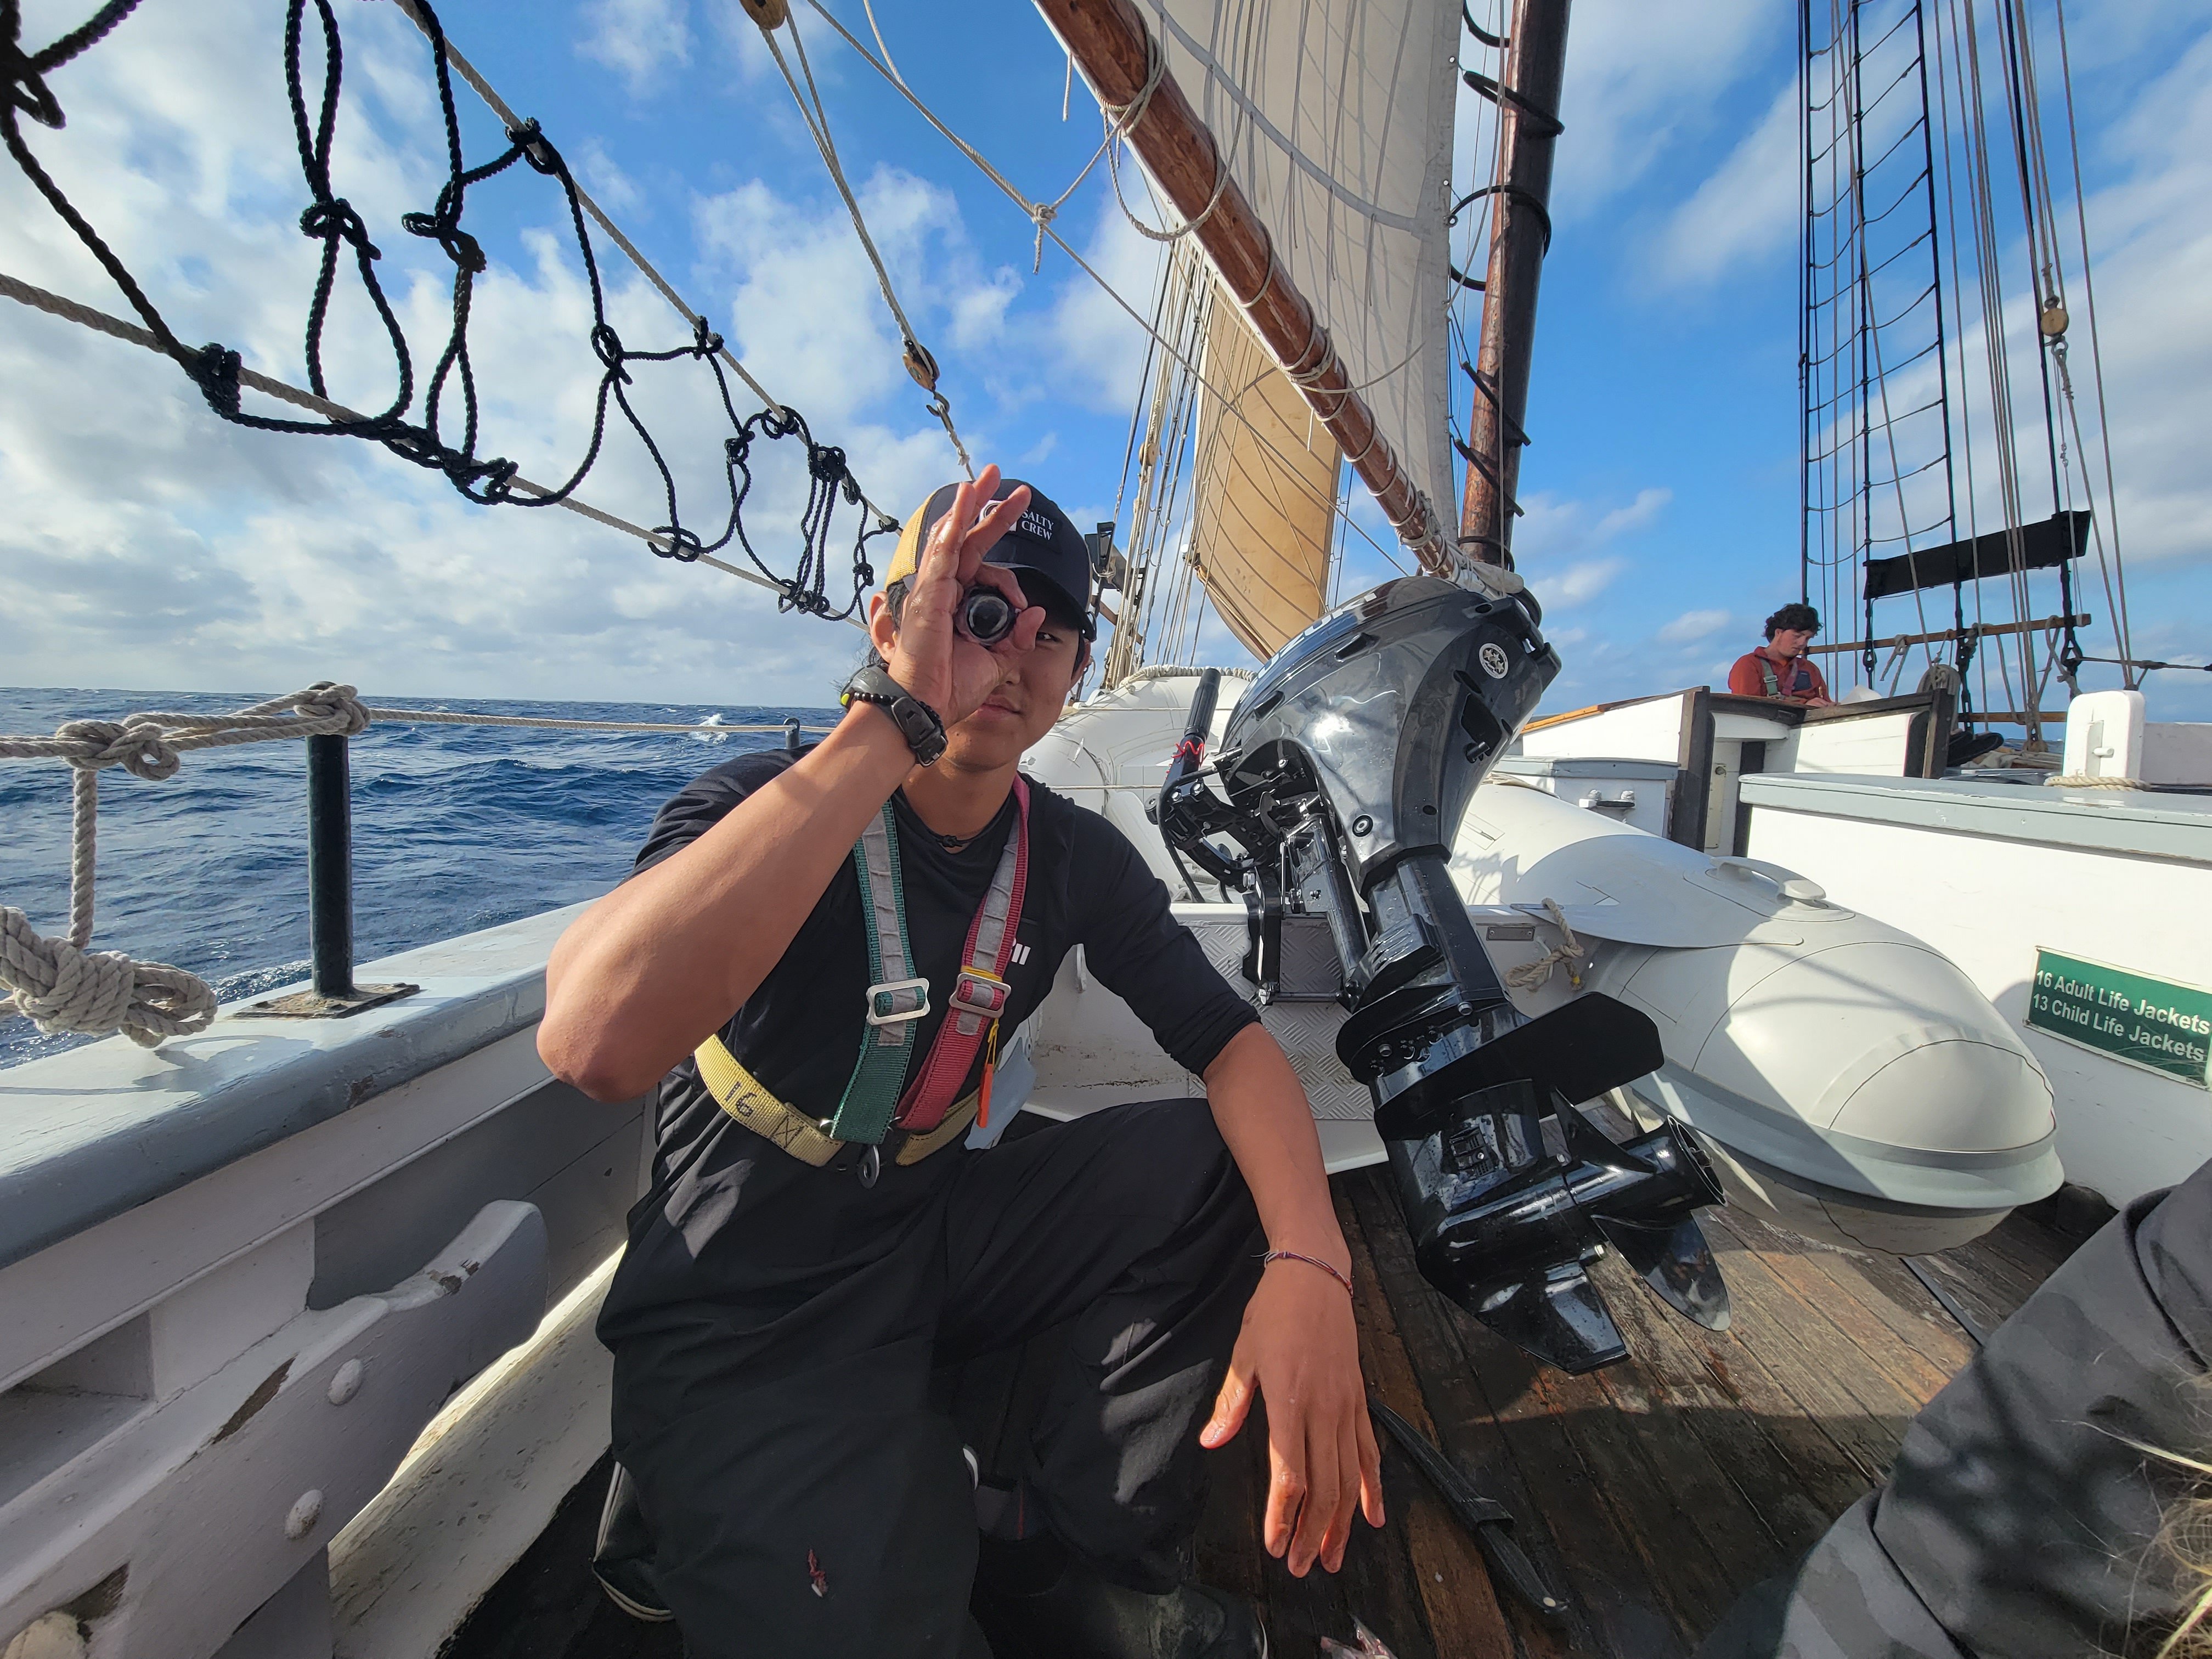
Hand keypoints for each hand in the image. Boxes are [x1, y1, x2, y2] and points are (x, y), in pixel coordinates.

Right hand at [876, 464, 1047, 725]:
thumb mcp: (997, 660)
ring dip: (971, 505)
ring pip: (953, 537)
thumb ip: (1017, 636)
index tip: (1026, 605)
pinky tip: (964, 502)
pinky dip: (954, 526)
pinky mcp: (928, 595)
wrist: (928, 707)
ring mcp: (934, 590)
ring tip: (987, 478)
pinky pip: (943, 553)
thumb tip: (1036, 611)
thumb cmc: (951, 687)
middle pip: (968, 540)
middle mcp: (945, 591)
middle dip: (989, 509)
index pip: (984, 567)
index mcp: (959, 604)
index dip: (1010, 577)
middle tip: (1006, 482)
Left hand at [1200, 1253, 1383, 1574]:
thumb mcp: (1244, 1354)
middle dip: (1312, 1533)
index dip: (1284, 1516)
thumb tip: (1210, 1441)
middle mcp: (1323, 1409)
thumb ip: (1232, 1404)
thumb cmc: (1273, 1313)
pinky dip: (1372, 1486)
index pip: (1290, 1475)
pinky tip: (1373, 1516)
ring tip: (1332, 1558)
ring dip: (1342, 1523)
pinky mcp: (1360, 1400)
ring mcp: (1346, 1406)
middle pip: (1324, 1487)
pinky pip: (1369, 1451)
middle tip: (1301, 1567)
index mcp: (1289, 1401)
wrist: (1315, 1275)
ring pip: (1350, 1477)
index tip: (1275, 1546)